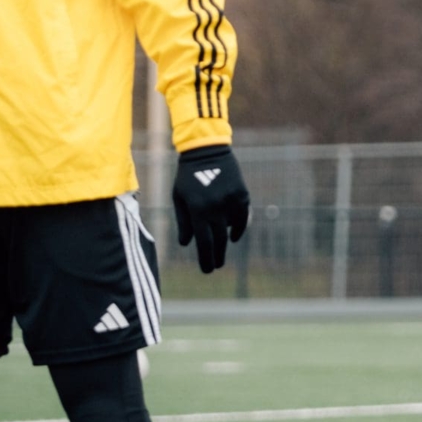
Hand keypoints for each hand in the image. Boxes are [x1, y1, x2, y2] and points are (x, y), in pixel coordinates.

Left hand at [172, 145, 249, 274]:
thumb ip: (183, 222)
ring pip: (230, 229)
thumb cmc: (187, 176)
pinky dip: (237, 228)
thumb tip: (187, 244)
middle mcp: (215, 208)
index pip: (203, 242)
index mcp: (197, 210)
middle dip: (216, 256)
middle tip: (215, 266)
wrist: (207, 151)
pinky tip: (232, 236)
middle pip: (218, 241)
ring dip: (223, 238)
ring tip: (217, 242)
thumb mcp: (179, 198)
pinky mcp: (242, 196)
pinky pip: (242, 218)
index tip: (207, 270)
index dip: (206, 259)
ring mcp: (230, 202)